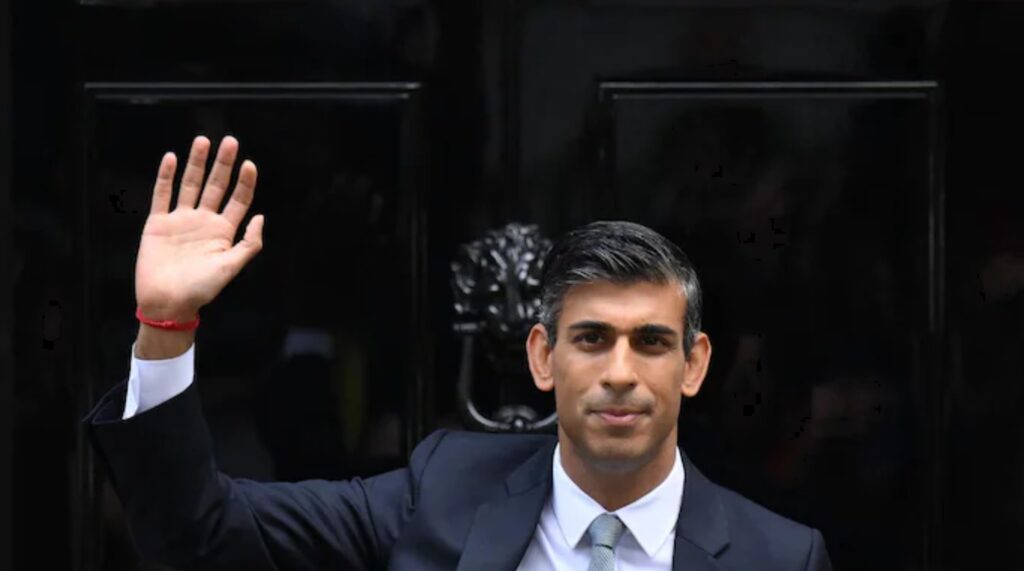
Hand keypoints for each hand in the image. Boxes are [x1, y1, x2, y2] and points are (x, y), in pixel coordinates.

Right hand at [135, 136, 263, 319]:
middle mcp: (204, 222)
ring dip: (197, 163)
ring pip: (190, 185)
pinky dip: (166, 177)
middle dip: (223, 164)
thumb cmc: (201, 289)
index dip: (244, 182)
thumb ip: (248, 244)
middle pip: (216, 186)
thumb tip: (261, 217)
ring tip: (203, 141)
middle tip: (230, 141)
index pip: (238, 200)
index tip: (249, 164)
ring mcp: (181, 220)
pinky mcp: (159, 223)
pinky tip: (171, 158)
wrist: (167, 303)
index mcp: (224, 232)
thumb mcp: (231, 267)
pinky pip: (162, 195)